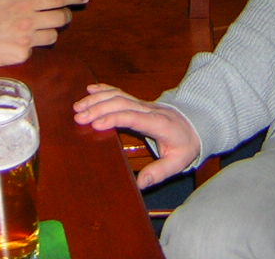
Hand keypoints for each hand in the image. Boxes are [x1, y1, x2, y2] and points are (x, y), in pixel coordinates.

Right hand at [0, 0, 87, 66]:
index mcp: (24, 4)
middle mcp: (29, 23)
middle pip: (61, 18)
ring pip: (53, 36)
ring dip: (49, 30)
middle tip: (60, 13)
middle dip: (65, 15)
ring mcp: (26, 41)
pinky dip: (33, 44)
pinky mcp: (22, 55)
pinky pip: (36, 49)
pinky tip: (20, 40)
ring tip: (36, 27)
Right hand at [73, 83, 200, 188]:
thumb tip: (140, 184)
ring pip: (118, 96)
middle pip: (121, 103)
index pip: (134, 118)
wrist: (196, 125)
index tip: (95, 124)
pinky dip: (104, 89)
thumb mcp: (178, 162)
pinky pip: (120, 92)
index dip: (114, 119)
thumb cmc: (185, 144)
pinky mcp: (138, 103)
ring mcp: (143, 104)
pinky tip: (90, 90)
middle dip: (98, 108)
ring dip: (97, 99)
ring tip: (78, 106)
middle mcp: (149, 110)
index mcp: (158, 123)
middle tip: (78, 117)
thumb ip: (159, 172)